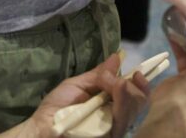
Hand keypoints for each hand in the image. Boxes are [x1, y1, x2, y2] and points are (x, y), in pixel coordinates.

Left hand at [6, 53, 149, 137]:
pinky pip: (122, 120)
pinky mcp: (110, 136)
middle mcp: (116, 118)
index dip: (143, 85)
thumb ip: (99, 74)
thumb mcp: (78, 84)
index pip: (136, 97)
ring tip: (109, 83)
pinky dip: (121, 102)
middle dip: (130, 85)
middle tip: (112, 79)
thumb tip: (118, 56)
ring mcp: (114, 128)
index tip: (139, 73)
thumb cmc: (57, 107)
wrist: (42, 126)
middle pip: (139, 102)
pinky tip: (115, 92)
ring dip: (125, 90)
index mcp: (111, 105)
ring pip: (133, 110)